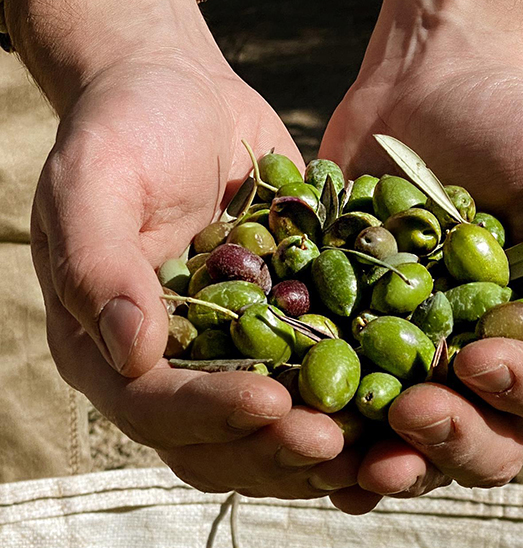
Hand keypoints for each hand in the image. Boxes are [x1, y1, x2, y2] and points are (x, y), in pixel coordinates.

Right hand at [29, 48, 359, 498]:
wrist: (187, 100)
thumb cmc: (129, 129)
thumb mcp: (96, 180)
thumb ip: (96, 262)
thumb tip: (129, 352)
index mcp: (111, 346)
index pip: (154, 407)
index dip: (209, 414)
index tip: (270, 401)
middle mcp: (172, 367)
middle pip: (220, 441)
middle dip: (276, 447)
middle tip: (335, 444)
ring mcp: (233, 355)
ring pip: (274, 429)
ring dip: (323, 447)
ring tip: (377, 445)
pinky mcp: (287, 333)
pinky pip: (319, 381)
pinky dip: (357, 403)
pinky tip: (400, 405)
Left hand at [317, 58, 522, 497]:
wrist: (431, 88)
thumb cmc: (522, 129)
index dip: (520, 393)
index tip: (476, 359)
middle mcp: (484, 364)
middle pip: (482, 441)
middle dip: (451, 440)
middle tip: (412, 414)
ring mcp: (416, 361)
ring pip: (412, 441)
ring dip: (389, 460)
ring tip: (356, 460)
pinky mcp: (354, 343)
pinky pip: (346, 404)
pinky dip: (331, 434)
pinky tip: (306, 444)